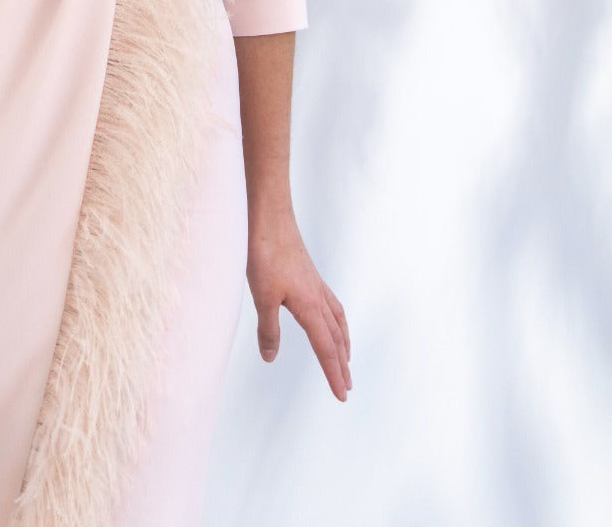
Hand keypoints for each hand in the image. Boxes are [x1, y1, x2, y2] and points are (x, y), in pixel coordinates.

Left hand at [246, 209, 350, 400]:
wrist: (269, 216)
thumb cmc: (265, 254)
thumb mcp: (263, 297)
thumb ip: (268, 330)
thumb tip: (271, 358)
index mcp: (311, 307)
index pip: (325, 349)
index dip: (333, 374)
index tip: (343, 395)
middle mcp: (318, 296)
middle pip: (335, 337)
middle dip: (341, 363)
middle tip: (348, 385)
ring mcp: (315, 283)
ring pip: (336, 319)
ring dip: (342, 341)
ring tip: (346, 357)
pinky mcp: (308, 273)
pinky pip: (330, 303)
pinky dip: (335, 319)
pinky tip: (327, 317)